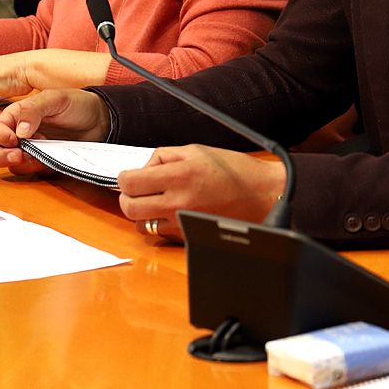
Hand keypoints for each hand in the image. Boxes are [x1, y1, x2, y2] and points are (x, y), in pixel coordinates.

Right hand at [0, 89, 108, 173]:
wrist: (102, 120)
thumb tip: (19, 131)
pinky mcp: (43, 162)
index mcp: (17, 115)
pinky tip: (46, 161)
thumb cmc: (77, 104)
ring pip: (9, 164)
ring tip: (36, 157)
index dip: (0, 136)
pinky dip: (34, 169)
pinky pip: (30, 172)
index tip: (15, 140)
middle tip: (17, 155)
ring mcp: (30, 149)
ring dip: (19, 164)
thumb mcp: (55, 99)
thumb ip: (34, 110)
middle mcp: (19, 134)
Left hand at [115, 146, 285, 240]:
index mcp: (180, 176)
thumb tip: (144, 168)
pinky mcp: (189, 236)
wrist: (263, 196)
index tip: (129, 175)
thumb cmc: (235, 171)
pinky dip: (159, 223)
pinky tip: (171, 210)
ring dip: (142, 213)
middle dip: (127, 197)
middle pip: (129, 208)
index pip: (130, 183)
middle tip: (136, 189)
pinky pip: (161, 233)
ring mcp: (183, 223)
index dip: (124, 178)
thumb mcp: (197, 151)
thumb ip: (164, 156)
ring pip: (141, 226)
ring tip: (155, 200)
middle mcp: (179, 203)